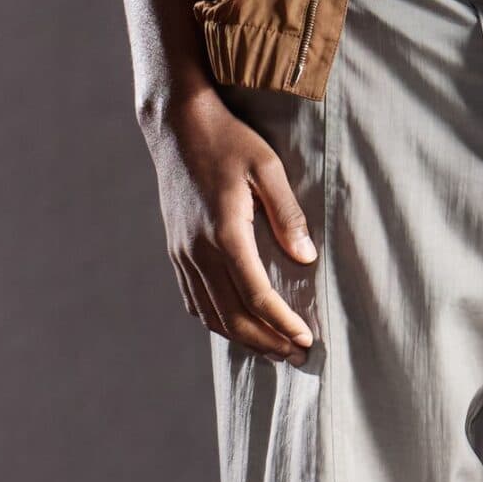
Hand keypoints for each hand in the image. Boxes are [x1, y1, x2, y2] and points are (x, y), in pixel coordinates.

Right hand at [140, 86, 317, 362]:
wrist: (177, 125)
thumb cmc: (229, 140)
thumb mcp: (268, 167)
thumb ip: (288, 214)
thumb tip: (306, 259)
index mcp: (225, 232)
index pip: (257, 295)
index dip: (282, 322)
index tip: (306, 339)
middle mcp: (198, 250)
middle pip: (233, 315)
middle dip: (268, 341)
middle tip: (297, 355)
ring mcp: (182, 253)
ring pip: (211, 314)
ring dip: (244, 338)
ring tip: (275, 349)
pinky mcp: (176, 251)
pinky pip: (194, 300)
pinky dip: (217, 321)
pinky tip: (238, 326)